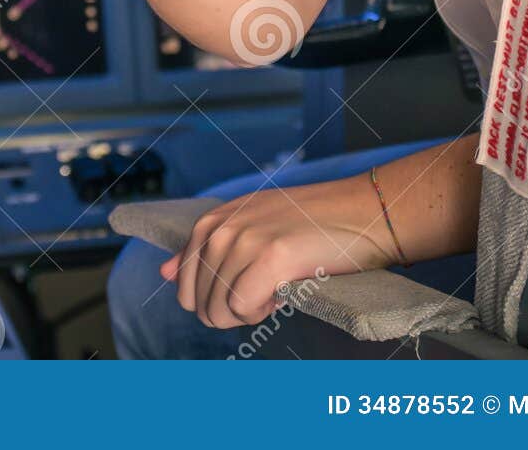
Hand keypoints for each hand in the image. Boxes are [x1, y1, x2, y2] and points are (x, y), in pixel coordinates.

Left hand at [160, 180, 394, 329]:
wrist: (363, 213)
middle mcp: (223, 226)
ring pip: (219, 310)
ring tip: (276, 289)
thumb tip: (164, 272)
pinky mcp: (271, 257)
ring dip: (248, 313)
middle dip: (230, 312)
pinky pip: (242, 309)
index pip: (183, 283)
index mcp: (214, 220)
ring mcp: (245, 240)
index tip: (248, 286)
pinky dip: (262, 313)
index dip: (216, 299)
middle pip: (199, 304)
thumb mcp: (250, 228)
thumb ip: (205, 250)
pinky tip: (282, 293)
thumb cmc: (311, 227)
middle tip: (265, 291)